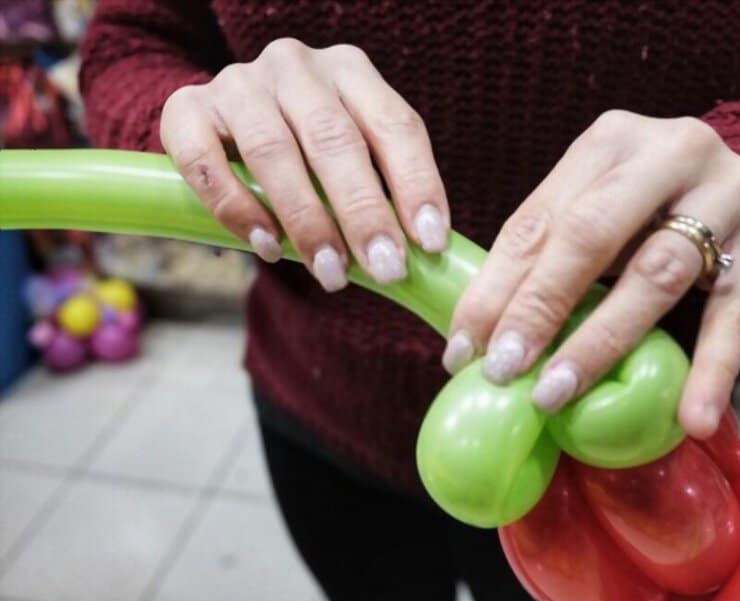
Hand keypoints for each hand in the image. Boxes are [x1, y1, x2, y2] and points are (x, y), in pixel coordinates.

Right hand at [160, 38, 449, 290]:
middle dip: (364, 212)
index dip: (417, 184)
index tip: (430, 242)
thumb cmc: (306, 150)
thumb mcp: (352, 154)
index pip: (395, 125)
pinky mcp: (186, 108)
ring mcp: (238, 83)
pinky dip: (236, 207)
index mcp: (351, 71)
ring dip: (306, 219)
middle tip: (386, 268)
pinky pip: (205, 161)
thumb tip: (421, 256)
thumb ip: (381, 191)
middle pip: (334, 139)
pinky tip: (267, 246)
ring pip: (273, 150)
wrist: (225, 119)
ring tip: (331, 272)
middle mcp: (296, 67)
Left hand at [444, 111, 739, 438]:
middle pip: (593, 235)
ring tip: (558, 394)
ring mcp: (726, 193)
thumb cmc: (646, 204)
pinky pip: (738, 312)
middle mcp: (670, 152)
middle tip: (502, 371)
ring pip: (659, 272)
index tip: (464, 347)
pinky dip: (714, 368)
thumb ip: (546, 249)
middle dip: (539, 307)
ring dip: (602, 341)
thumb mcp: (594, 204)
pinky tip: (694, 416)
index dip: (495, 286)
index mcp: (609, 140)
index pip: (539, 219)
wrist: (739, 177)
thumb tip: (479, 331)